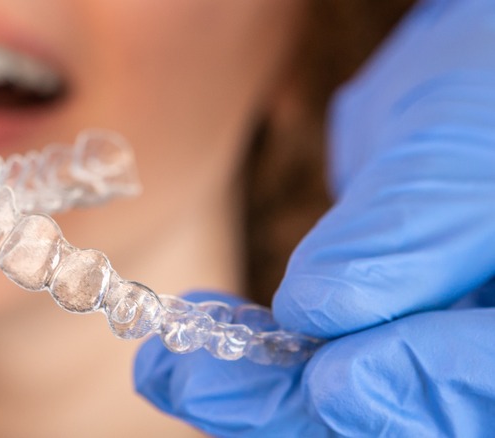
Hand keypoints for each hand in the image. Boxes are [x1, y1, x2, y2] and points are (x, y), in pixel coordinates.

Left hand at [136, 0, 494, 435]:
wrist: (464, 98)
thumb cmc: (481, 90)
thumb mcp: (458, 141)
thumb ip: (407, 229)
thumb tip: (317, 310)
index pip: (488, 373)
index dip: (421, 384)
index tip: (333, 380)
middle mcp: (481, 346)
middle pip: (407, 415)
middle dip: (297, 405)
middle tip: (197, 385)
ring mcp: (431, 347)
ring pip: (349, 405)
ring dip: (254, 389)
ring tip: (169, 367)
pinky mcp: (378, 338)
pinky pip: (320, 372)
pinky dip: (257, 362)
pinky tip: (200, 338)